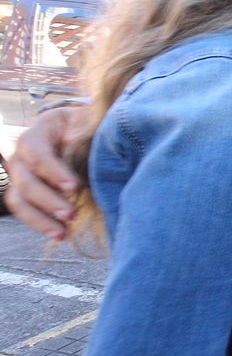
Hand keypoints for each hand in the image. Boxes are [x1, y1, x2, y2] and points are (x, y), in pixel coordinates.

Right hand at [5, 106, 87, 239]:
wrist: (81, 130)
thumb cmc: (87, 125)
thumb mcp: (89, 120)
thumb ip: (86, 130)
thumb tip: (80, 143)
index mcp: (38, 132)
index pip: (36, 151)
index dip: (52, 170)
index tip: (74, 187)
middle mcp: (22, 155)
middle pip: (25, 180)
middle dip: (47, 200)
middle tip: (71, 214)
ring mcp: (21, 175)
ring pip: (19, 200)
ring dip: (39, 219)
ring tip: (62, 233)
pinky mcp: (27, 193)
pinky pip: (26, 210)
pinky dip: (42, 224)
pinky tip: (61, 235)